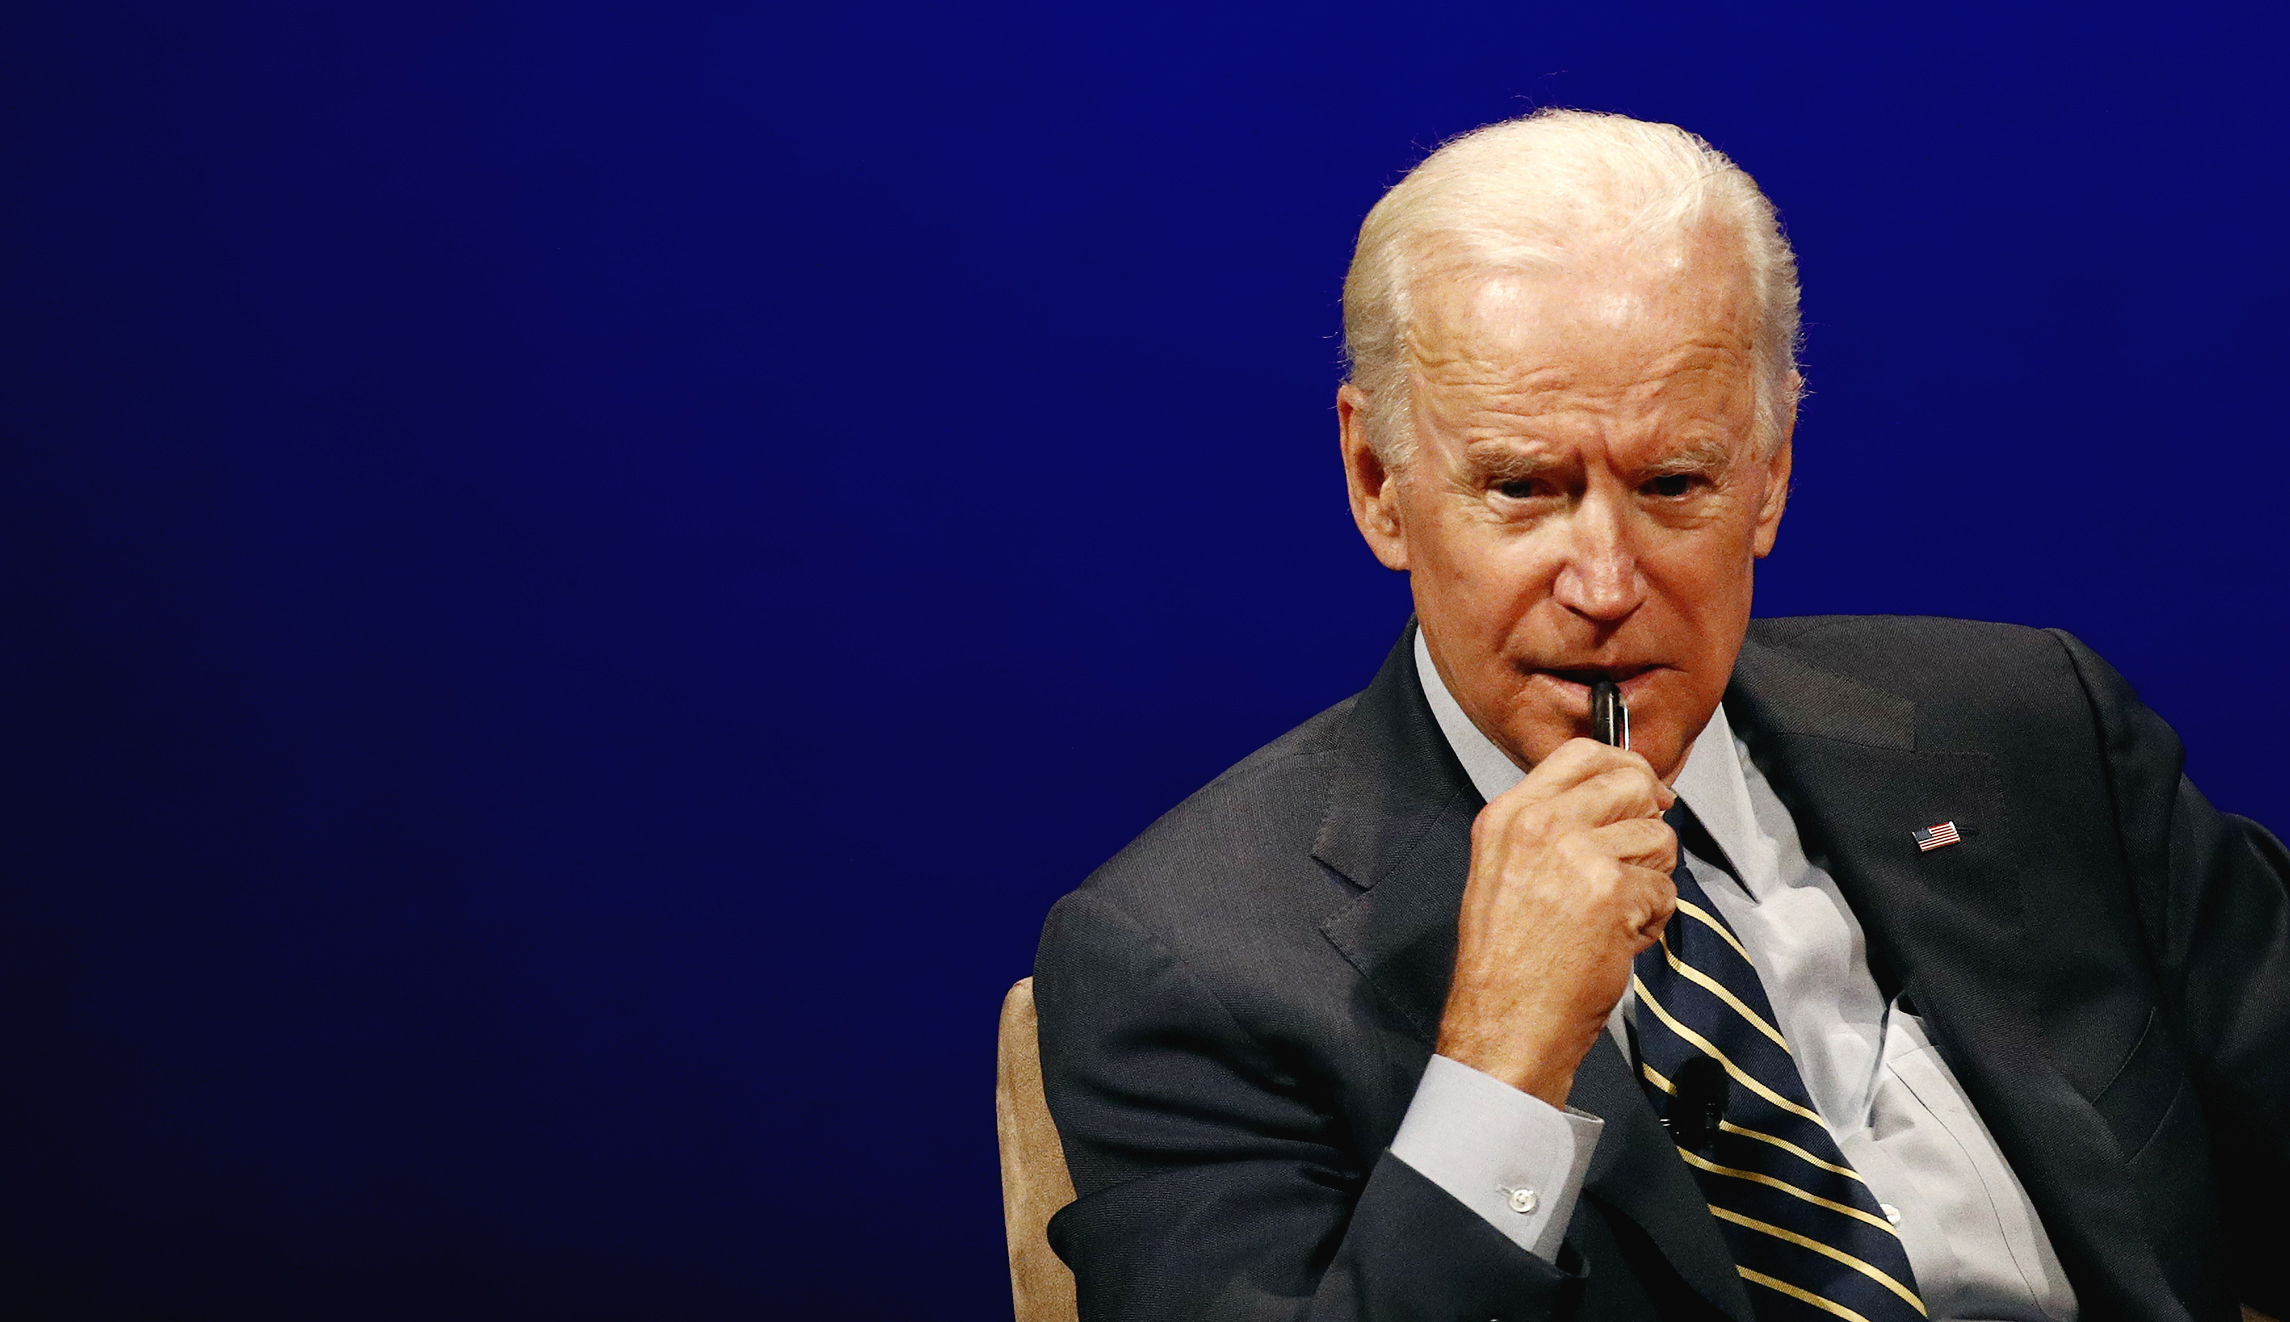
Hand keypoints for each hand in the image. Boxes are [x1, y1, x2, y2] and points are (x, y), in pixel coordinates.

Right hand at [1435, 738, 1678, 1107]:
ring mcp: (1578, 854)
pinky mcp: (1613, 891)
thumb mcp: (1505, 867)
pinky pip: (1666, 888)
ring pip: (1658, 837)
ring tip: (1616, 914)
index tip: (1644, 789)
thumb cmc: (1508, 959)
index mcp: (1510, 814)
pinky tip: (1618, 940)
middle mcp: (1541, 824)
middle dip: (1649, 822)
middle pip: (1632, 783)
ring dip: (1652, 878)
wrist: (1505, 1019)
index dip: (1626, 764)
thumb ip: (1553, 824)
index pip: (1582, 752)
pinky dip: (1653, 919)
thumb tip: (1624, 796)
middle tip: (1637, 861)